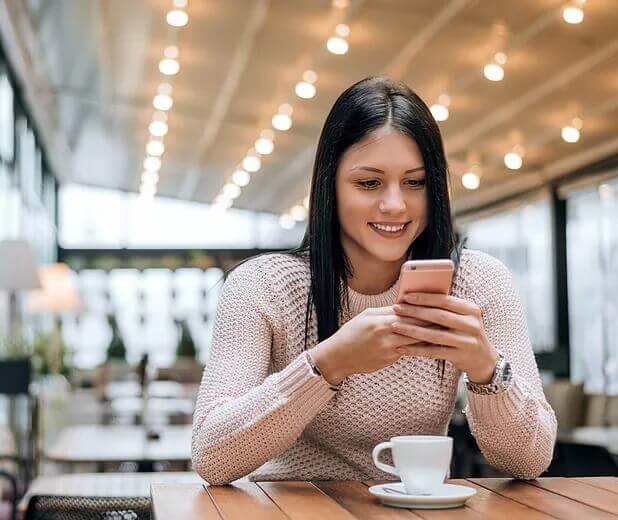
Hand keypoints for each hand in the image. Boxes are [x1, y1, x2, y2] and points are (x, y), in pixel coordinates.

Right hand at [312, 306, 440, 384]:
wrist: (338, 357)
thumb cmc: (351, 333)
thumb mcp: (366, 316)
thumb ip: (386, 311)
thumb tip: (405, 304)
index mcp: (380, 319)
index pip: (408, 312)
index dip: (425, 309)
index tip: (440, 306)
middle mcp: (385, 334)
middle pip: (415, 326)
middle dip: (433, 322)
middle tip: (450, 319)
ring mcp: (388, 348)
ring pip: (415, 340)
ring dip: (431, 336)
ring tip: (446, 332)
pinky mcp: (389, 359)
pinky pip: (409, 351)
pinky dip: (421, 347)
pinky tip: (432, 345)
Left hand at [391, 293, 498, 383]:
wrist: (483, 359)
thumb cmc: (465, 332)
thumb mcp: (462, 317)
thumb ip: (445, 308)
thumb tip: (415, 297)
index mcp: (471, 310)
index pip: (445, 300)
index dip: (425, 298)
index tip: (406, 296)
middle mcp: (471, 325)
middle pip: (438, 316)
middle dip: (415, 312)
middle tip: (396, 308)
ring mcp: (467, 342)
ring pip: (434, 335)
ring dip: (411, 330)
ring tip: (394, 326)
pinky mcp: (459, 356)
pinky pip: (433, 352)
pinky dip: (416, 350)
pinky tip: (401, 348)